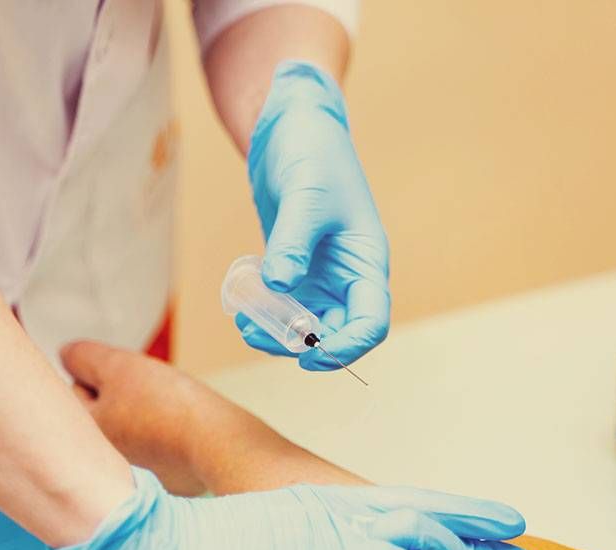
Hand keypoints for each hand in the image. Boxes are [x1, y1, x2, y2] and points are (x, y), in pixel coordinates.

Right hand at [51, 468, 532, 549]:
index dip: (442, 508)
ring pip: (421, 530)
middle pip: (422, 506)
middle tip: (516, 528)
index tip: (477, 518)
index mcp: (322, 503)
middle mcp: (336, 508)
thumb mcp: (263, 549)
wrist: (167, 548)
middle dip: (473, 517)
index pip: (397, 501)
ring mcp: (335, 529)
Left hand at [60, 340, 205, 495]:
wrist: (220, 446)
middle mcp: (102, 463)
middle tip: (146, 390)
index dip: (100, 372)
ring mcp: (134, 477)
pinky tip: (180, 430)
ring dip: (139, 415)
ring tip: (167, 408)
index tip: (126, 375)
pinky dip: (163, 436)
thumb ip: (84, 357)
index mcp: (84, 437)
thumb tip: (66, 357)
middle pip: (101, 413)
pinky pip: (155, 447)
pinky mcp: (163, 481)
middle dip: (117, 397)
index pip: (74, 391)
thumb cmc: (169, 405)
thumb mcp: (119, 366)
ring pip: (128, 428)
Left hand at [243, 60, 389, 369]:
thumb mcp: (305, 197)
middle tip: (261, 336)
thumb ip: (292, 243)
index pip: (371, 321)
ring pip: (308, 325)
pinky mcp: (297, 269)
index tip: (309, 355)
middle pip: (338, 332)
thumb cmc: (312, 154)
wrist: (291, 128)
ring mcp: (323, 275)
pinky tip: (244, 309)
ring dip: (279, 334)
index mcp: (367, 261)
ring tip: (246, 325)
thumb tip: (280, 286)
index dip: (346, 347)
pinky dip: (267, 315)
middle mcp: (349, 275)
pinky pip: (286, 306)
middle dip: (303, 344)